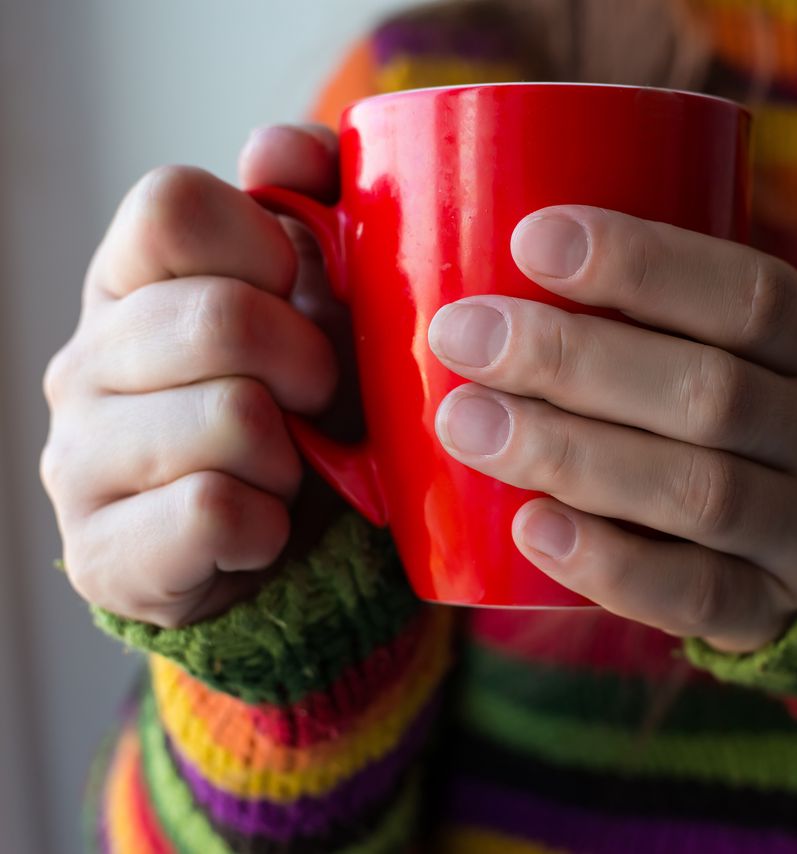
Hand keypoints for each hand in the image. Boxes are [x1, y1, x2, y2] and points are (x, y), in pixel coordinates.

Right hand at [40, 124, 344, 627]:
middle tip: (318, 398)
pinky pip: (218, 512)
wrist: (276, 547)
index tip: (297, 293)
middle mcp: (85, 361)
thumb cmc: (300, 408)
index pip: (172, 203)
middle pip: (221, 318)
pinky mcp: (103, 551)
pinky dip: (270, 523)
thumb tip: (285, 150)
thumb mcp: (319, 302)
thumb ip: (312, 206)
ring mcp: (79, 458)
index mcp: (132, 281)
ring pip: (233, 419)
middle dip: (309, 362)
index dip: (263, 245)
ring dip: (295, 454)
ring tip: (286, 467)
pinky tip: (261, 524)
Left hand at [428, 207, 796, 652]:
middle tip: (462, 337)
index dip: (642, 263)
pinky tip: (530, 529)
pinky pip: (695, 595)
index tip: (532, 240)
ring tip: (467, 425)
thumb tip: (486, 265)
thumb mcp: (747, 354)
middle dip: (571, 360)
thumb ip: (657, 320)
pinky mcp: (772, 610)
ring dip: (570, 455)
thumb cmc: (752, 421)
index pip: (750, 296)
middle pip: (709, 393)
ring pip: (698, 492)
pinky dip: (608, 564)